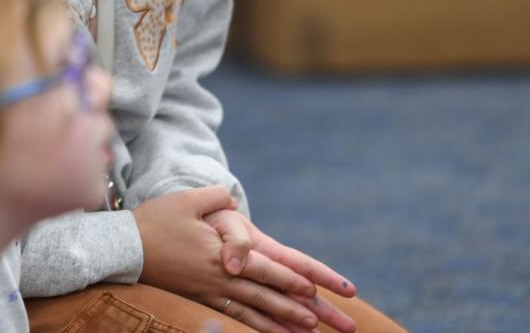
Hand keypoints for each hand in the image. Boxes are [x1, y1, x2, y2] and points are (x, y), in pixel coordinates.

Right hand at [132, 188, 320, 332]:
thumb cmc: (155, 221)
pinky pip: (231, 318)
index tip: (312, 290)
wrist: (124, 248)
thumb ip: (216, 197)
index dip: (289, 279)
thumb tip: (234, 201)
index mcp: (221, 254)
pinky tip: (264, 332)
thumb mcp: (187, 200)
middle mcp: (219, 279)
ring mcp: (208, 293)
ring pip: (250, 312)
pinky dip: (251, 327)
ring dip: (278, 323)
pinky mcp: (197, 300)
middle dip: (294, 309)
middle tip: (320, 322)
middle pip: (263, 296)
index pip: (263, 268)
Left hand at [205, 208, 357, 332]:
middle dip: (325, 309)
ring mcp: (252, 282)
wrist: (187, 222)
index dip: (323, 276)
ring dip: (302, 322)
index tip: (349, 290)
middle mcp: (263, 267)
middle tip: (350, 328)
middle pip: (300, 291)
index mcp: (264, 247)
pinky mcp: (236, 293)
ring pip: (283, 305)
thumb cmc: (208, 217)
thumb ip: (234, 239)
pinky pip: (257, 313)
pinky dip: (273, 326)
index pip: (299, 263)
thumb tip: (234, 265)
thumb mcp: (221, 218)